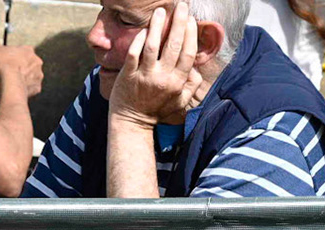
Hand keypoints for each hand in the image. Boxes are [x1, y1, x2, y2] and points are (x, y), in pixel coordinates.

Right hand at [0, 44, 43, 98]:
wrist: (10, 82)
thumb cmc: (2, 63)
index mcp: (28, 50)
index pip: (20, 52)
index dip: (10, 58)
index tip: (2, 64)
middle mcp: (37, 61)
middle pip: (24, 66)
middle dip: (14, 71)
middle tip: (2, 76)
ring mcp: (38, 75)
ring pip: (26, 78)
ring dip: (17, 81)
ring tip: (4, 85)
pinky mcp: (37, 88)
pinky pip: (28, 89)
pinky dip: (20, 90)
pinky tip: (11, 91)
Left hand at [109, 2, 205, 129]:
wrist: (132, 122)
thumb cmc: (157, 111)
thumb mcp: (180, 102)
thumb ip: (191, 86)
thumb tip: (197, 69)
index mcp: (177, 83)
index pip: (188, 53)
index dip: (191, 34)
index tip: (191, 20)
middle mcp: (163, 78)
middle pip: (174, 45)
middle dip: (179, 22)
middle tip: (181, 6)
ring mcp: (144, 76)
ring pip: (153, 46)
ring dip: (158, 26)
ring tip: (161, 11)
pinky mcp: (128, 75)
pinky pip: (134, 53)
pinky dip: (139, 40)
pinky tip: (144, 29)